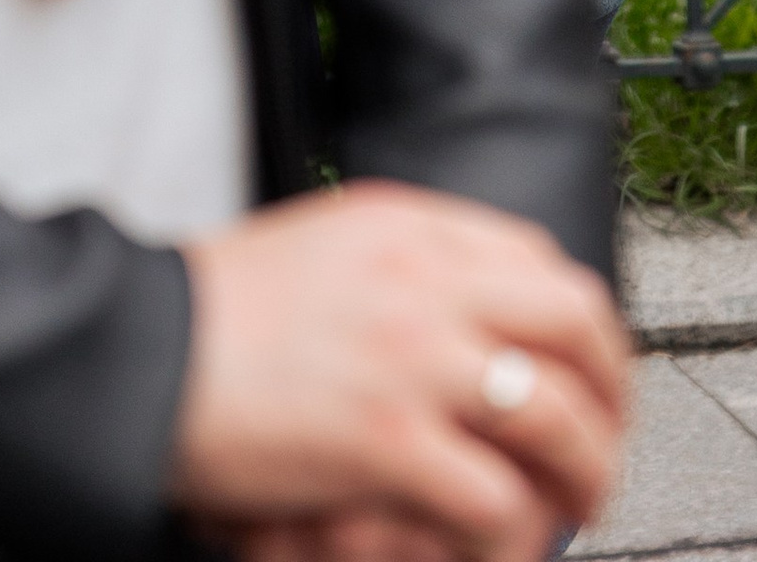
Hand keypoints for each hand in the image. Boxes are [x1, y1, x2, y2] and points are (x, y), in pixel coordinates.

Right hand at [172, 182, 630, 561]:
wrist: (143, 351)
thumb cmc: (216, 307)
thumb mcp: (327, 244)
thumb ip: (404, 260)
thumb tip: (469, 295)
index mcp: (412, 226)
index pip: (540, 262)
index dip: (581, 324)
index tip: (589, 367)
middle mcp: (428, 280)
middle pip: (573, 324)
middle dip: (612, 389)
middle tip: (608, 438)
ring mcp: (412, 360)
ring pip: (554, 413)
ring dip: (587, 467)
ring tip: (584, 502)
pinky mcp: (386, 441)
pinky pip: (493, 497)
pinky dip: (517, 532)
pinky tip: (512, 547)